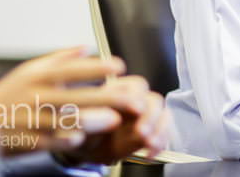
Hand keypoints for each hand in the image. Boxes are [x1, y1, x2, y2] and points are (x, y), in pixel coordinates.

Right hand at [0, 47, 162, 162]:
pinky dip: (64, 140)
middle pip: (76, 96)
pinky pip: (48, 142)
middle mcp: (36, 95)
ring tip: (115, 119)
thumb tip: (89, 47)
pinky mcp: (25, 141)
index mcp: (40, 75)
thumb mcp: (32, 69)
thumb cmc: (11, 93)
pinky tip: (82, 139)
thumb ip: (62, 58)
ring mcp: (30, 119)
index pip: (72, 69)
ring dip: (91, 120)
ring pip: (64, 120)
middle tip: (133, 98)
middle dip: (107, 97)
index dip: (96, 68)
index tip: (119, 66)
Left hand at [55, 80, 170, 164]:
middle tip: (143, 132)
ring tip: (150, 144)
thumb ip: (80, 120)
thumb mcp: (75, 126)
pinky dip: (161, 142)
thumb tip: (87, 118)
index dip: (137, 98)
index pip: (134, 86)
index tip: (136, 110)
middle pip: (152, 99)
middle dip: (151, 116)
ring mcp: (145, 113)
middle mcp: (134, 99)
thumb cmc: (80, 132)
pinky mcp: (151, 128)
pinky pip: (164, 131)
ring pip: (163, 114)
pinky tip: (150, 152)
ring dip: (160, 130)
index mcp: (116, 90)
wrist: (85, 149)